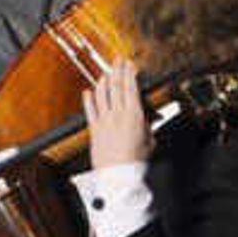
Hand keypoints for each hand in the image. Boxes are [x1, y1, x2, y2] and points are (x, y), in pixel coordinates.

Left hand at [83, 52, 149, 170]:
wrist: (119, 176)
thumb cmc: (135, 162)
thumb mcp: (149, 140)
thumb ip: (146, 126)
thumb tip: (144, 119)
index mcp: (134, 115)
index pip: (131, 88)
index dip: (130, 73)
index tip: (130, 64)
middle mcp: (117, 115)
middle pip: (116, 86)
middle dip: (117, 70)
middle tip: (118, 60)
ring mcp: (104, 120)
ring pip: (103, 94)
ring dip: (104, 81)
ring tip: (106, 73)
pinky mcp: (94, 129)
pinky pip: (90, 110)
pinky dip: (88, 99)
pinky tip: (88, 92)